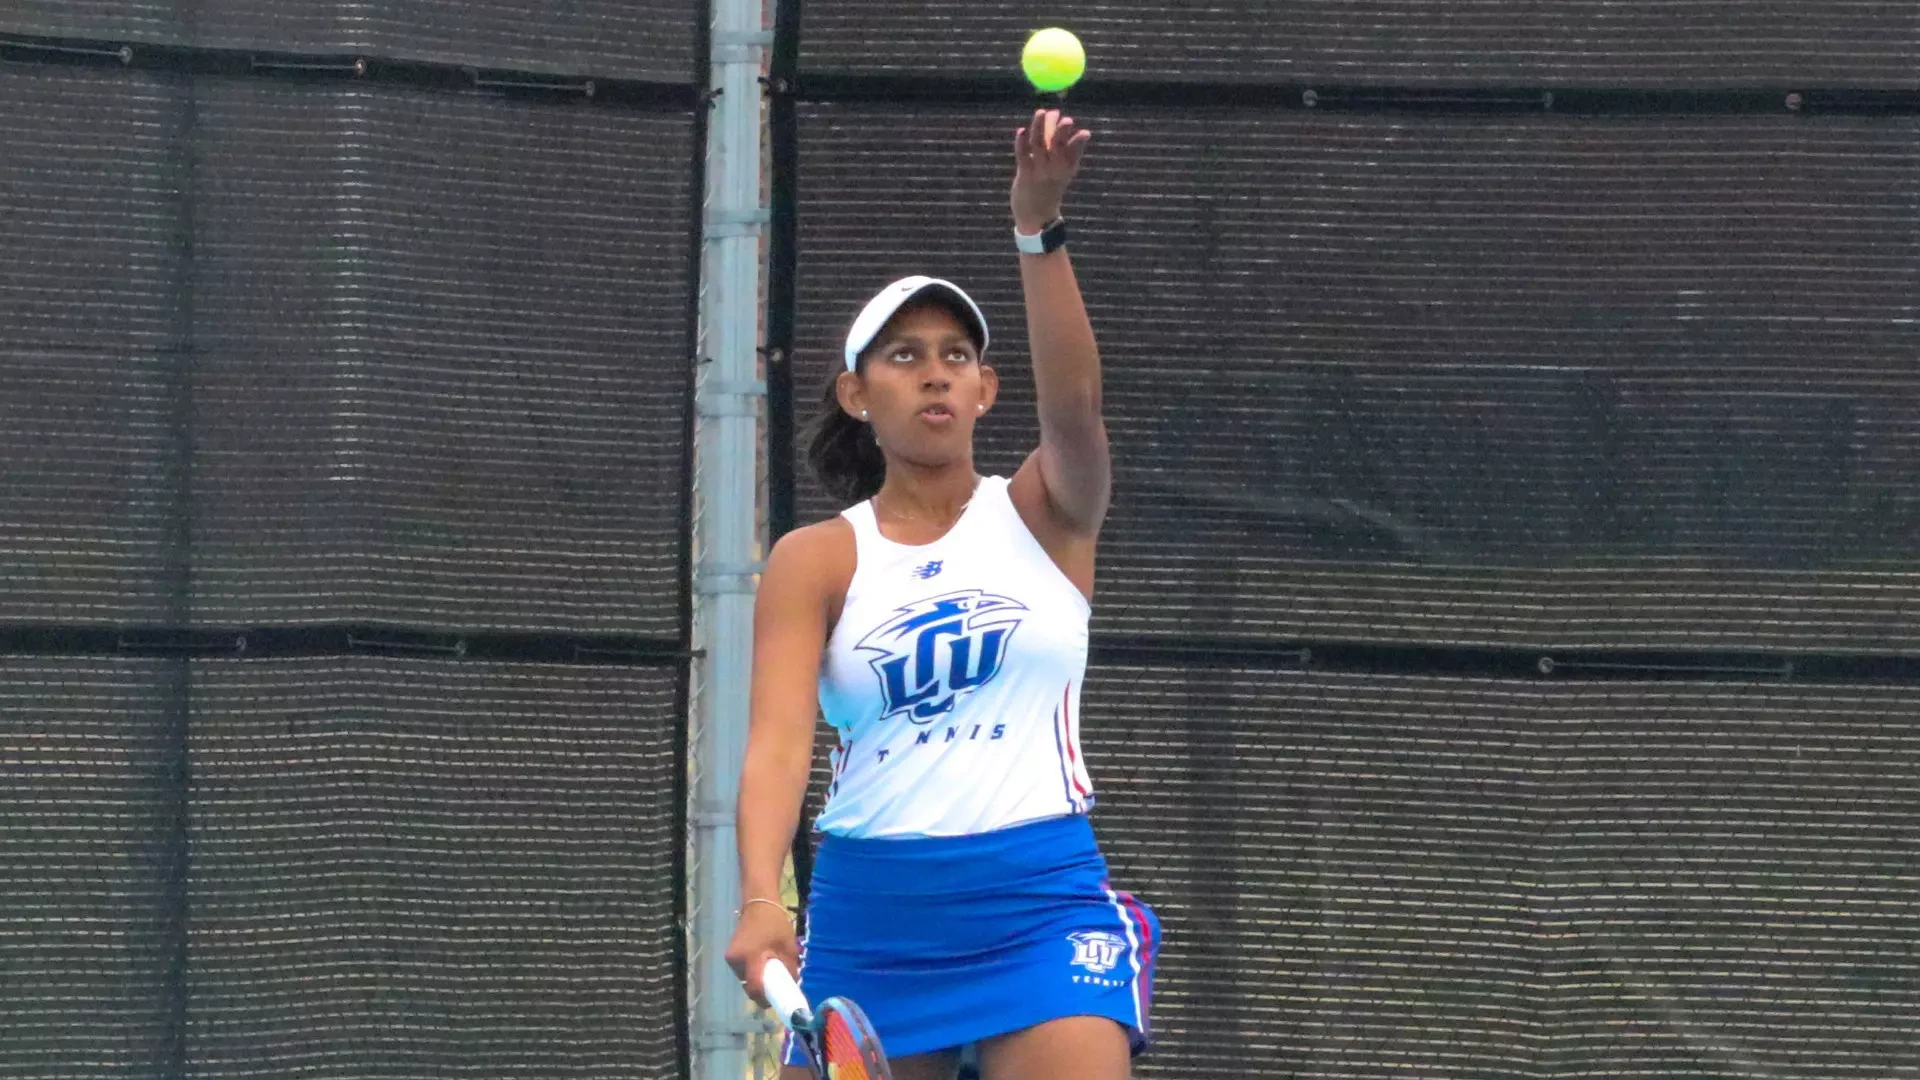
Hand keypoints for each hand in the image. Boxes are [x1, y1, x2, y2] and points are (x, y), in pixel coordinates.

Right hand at [724, 900, 799, 1007]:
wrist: (759, 903)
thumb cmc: (776, 923)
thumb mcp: (788, 947)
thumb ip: (790, 969)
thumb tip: (793, 988)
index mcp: (751, 957)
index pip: (754, 988)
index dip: (765, 999)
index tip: (777, 1001)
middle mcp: (736, 960)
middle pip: (749, 986)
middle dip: (763, 990)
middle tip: (778, 985)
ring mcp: (731, 958)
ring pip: (745, 980)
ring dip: (758, 980)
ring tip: (771, 970)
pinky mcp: (730, 956)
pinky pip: (743, 972)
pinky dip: (752, 972)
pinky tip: (762, 963)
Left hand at [1011, 108, 1091, 233]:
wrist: (1036, 216)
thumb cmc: (1050, 189)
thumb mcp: (1064, 172)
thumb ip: (1067, 150)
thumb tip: (1071, 125)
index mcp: (1067, 168)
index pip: (1075, 151)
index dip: (1080, 141)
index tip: (1084, 132)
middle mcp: (1055, 169)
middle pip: (1058, 145)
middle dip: (1062, 131)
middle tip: (1065, 119)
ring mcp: (1039, 171)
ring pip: (1039, 144)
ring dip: (1040, 126)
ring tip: (1041, 112)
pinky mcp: (1024, 174)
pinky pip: (1023, 154)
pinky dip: (1022, 141)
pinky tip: (1022, 130)